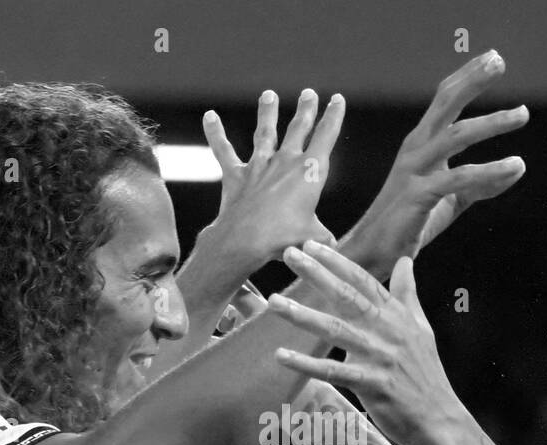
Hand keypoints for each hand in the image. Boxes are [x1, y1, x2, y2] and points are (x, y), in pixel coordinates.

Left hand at [201, 89, 342, 268]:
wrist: (247, 240)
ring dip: (267, 112)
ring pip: (265, 132)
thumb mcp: (313, 238)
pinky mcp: (236, 175)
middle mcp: (285, 162)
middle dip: (305, 110)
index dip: (334, 116)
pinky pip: (224, 151)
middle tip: (309, 94)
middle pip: (298, 128)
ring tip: (269, 95)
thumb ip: (324, 238)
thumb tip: (331, 248)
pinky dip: (216, 133)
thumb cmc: (284, 240)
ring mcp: (259, 166)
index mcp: (310, 172)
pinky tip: (209, 116)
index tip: (337, 99)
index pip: (326, 136)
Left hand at [269, 241, 464, 444]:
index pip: (364, 281)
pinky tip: (281, 356)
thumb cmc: (425, 374)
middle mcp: (388, 331)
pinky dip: (306, 364)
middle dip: (317, 274)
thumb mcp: (421, 329)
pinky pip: (333, 371)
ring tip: (274, 302)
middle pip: (348, 296)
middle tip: (289, 255)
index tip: (312, 245)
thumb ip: (408, 294)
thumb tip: (404, 261)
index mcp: (397, 316)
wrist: (438, 419)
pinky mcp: (372, 384)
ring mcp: (380, 357)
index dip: (337, 262)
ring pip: (335, 330)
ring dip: (302, 315)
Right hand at [346, 51, 526, 276]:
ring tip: (522, 113)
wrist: (372, 254)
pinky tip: (515, 166)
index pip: (444, 101)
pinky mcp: (419, 196)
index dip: (468, 78)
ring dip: (492, 122)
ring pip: (457, 136)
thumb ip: (482, 183)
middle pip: (445, 104)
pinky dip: (491, 171)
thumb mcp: (452, 199)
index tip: (493, 58)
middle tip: (499, 60)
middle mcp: (415, 150)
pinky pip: (460, 178)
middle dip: (473, 80)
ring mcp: (414, 171)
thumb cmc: (408, 224)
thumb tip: (518, 167)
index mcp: (420, 145)